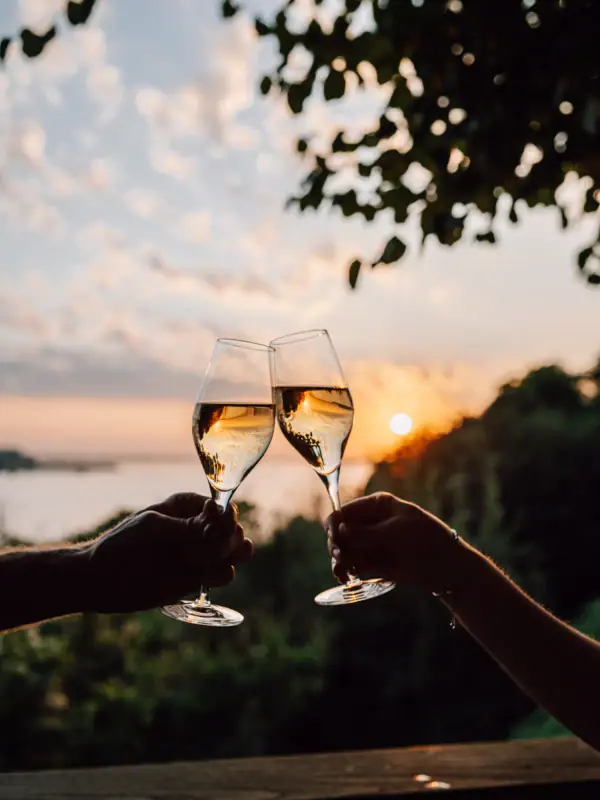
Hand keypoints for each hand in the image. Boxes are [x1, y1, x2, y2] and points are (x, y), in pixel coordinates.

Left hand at [83, 493, 251, 612]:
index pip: (223, 507)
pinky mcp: (199, 578)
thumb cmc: (121, 545)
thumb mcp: (152, 528)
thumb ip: (187, 527)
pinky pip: (226, 574)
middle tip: (191, 552)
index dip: (223, 519)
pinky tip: (199, 577)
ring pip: (236, 551)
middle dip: (223, 540)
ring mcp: (200, 553)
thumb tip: (220, 524)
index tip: (206, 530)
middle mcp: (199, 528)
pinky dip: (220, 575)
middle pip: (234, 529)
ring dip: (224, 557)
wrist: (101, 581)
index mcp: (188, 506)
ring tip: (195, 563)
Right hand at [327, 492, 468, 592]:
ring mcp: (371, 543)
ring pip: (343, 549)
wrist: (447, 566)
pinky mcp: (373, 562)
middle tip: (340, 557)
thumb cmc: (426, 539)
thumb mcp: (396, 531)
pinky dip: (345, 571)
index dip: (335, 524)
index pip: (345, 511)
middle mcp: (370, 522)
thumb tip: (339, 530)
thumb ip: (366, 532)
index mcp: (377, 505)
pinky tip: (346, 578)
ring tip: (342, 572)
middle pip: (340, 531)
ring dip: (339, 560)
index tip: (335, 538)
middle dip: (336, 544)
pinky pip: (352, 564)